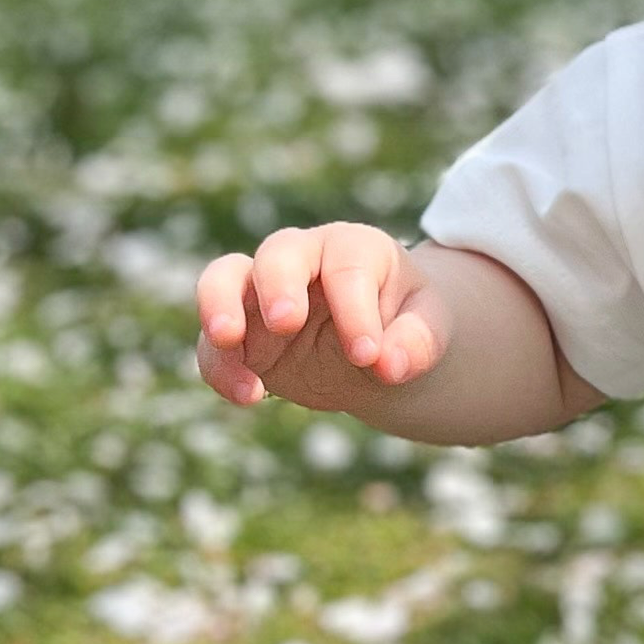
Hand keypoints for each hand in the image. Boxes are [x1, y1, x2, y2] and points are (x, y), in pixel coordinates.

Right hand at [196, 223, 451, 410]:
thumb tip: (389, 364)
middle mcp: (301, 258)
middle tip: (287, 323)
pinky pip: (214, 345)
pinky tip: (248, 396)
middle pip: (277, 252)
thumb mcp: (429, 328)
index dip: (354, 311)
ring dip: (219, 306)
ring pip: (223, 279)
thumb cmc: (404, 324)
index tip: (368, 355)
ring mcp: (262, 293)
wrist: (376, 350)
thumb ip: (417, 341)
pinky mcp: (241, 334)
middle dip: (278, 285)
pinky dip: (220, 367)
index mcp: (353, 248)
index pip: (346, 268)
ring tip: (228, 340)